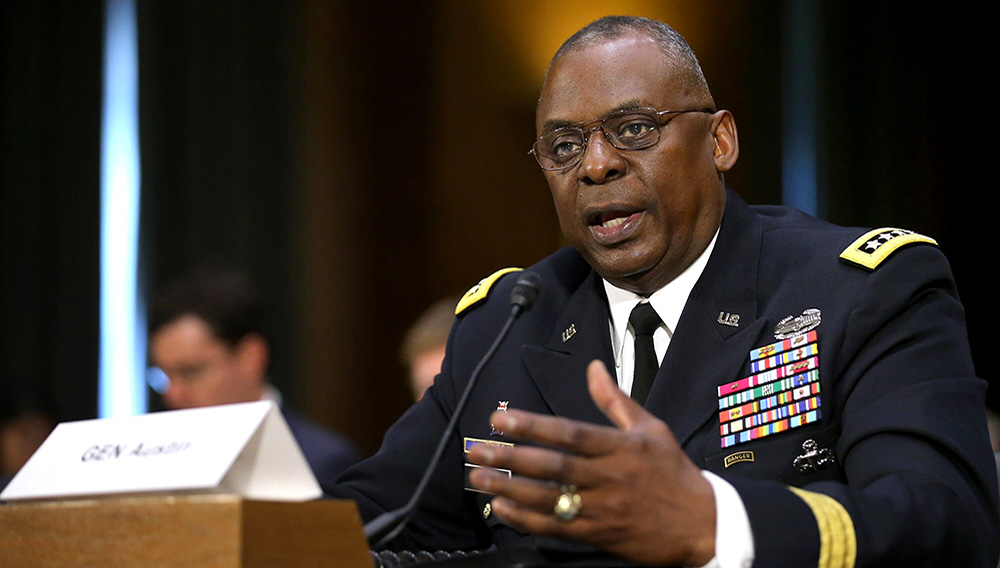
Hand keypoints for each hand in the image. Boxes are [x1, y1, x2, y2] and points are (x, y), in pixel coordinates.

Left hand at [467, 360, 716, 565]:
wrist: (704, 525)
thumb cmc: (674, 473)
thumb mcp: (651, 428)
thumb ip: (615, 400)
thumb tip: (592, 368)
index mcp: (621, 447)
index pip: (570, 433)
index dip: (532, 426)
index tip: (501, 418)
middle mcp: (609, 477)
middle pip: (553, 466)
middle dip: (511, 458)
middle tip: (477, 450)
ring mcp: (603, 508)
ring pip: (550, 498)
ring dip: (510, 488)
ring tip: (479, 478)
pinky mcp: (600, 535)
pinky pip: (557, 527)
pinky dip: (527, 519)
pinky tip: (503, 508)